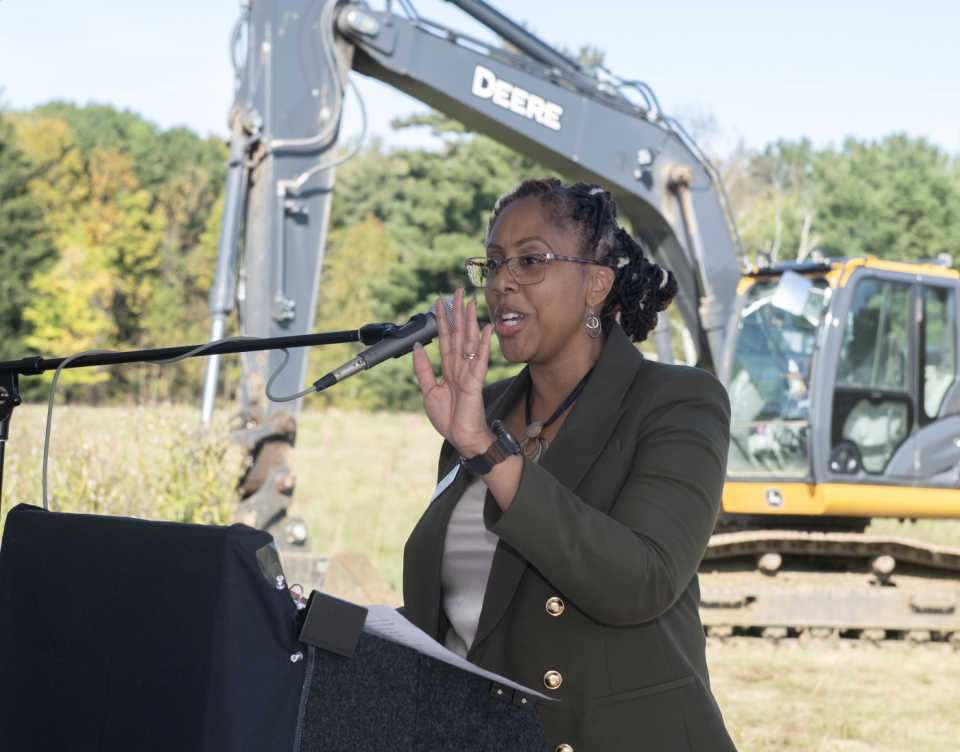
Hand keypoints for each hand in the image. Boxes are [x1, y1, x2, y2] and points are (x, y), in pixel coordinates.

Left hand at [412, 287, 494, 457]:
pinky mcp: (476, 380)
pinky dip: (484, 342)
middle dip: (456, 312)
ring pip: (469, 340)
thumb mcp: (428, 392)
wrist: (462, 438)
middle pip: (458, 333)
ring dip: (469, 320)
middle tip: (457, 291)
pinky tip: (486, 327)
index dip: (441, 319)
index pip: (444, 338)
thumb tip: (417, 348)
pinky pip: (481, 358)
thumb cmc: (450, 419)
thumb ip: (423, 370)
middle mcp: (460, 366)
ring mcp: (469, 372)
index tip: (439, 301)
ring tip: (470, 301)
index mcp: (448, 369)